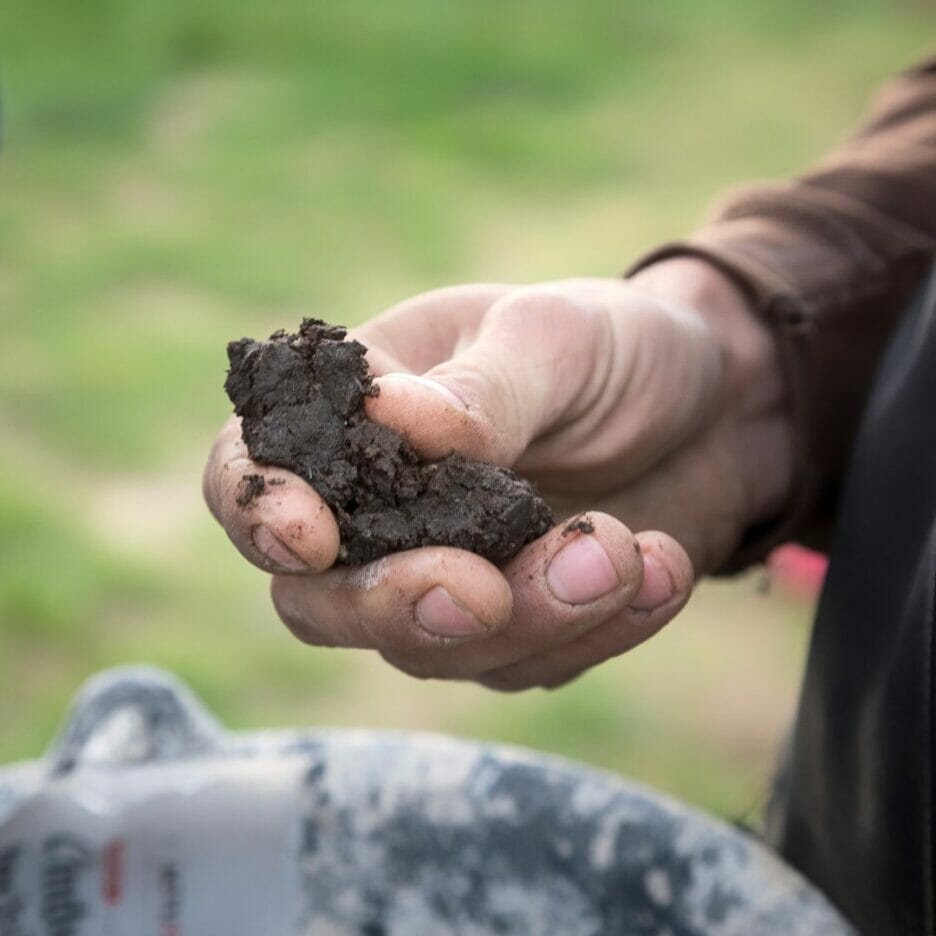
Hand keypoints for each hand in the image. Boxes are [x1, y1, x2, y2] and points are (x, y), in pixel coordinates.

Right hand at [203, 262, 791, 688]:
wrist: (713, 403)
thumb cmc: (609, 346)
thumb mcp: (553, 337)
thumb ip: (480, 389)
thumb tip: (391, 417)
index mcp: (355, 415)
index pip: (251, 473)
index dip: (257, 514)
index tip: (308, 537)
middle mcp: (380, 514)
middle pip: (324, 603)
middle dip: (396, 606)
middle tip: (480, 590)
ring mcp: (447, 580)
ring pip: (437, 649)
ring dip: (530, 616)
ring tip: (621, 551)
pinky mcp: (519, 629)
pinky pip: (534, 661)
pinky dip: (600, 627)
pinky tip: (661, 565)